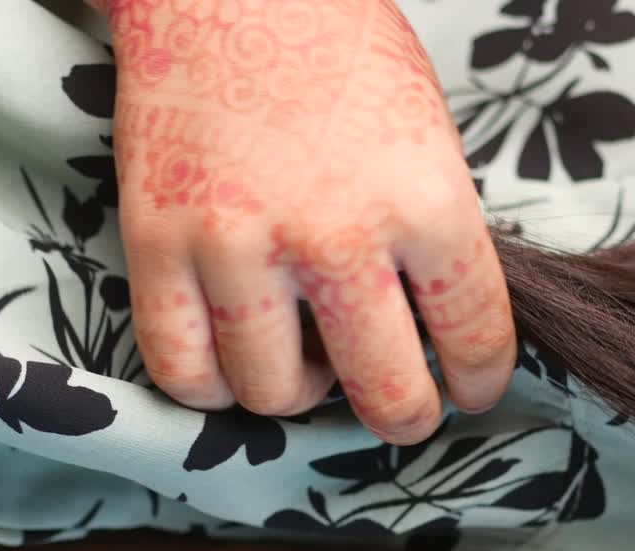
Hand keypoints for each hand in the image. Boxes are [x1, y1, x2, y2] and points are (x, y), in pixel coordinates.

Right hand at [99, 0, 515, 444]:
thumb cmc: (338, 50)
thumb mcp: (427, 135)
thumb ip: (433, 236)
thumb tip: (436, 332)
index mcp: (425, 199)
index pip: (474, 338)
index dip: (478, 383)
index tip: (467, 390)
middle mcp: (335, 234)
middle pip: (385, 396)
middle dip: (404, 417)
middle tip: (397, 405)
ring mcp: (237, 243)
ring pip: (274, 395)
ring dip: (299, 394)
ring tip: (303, 357)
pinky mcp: (156, 242)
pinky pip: (181, 368)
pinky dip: (210, 385)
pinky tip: (231, 358)